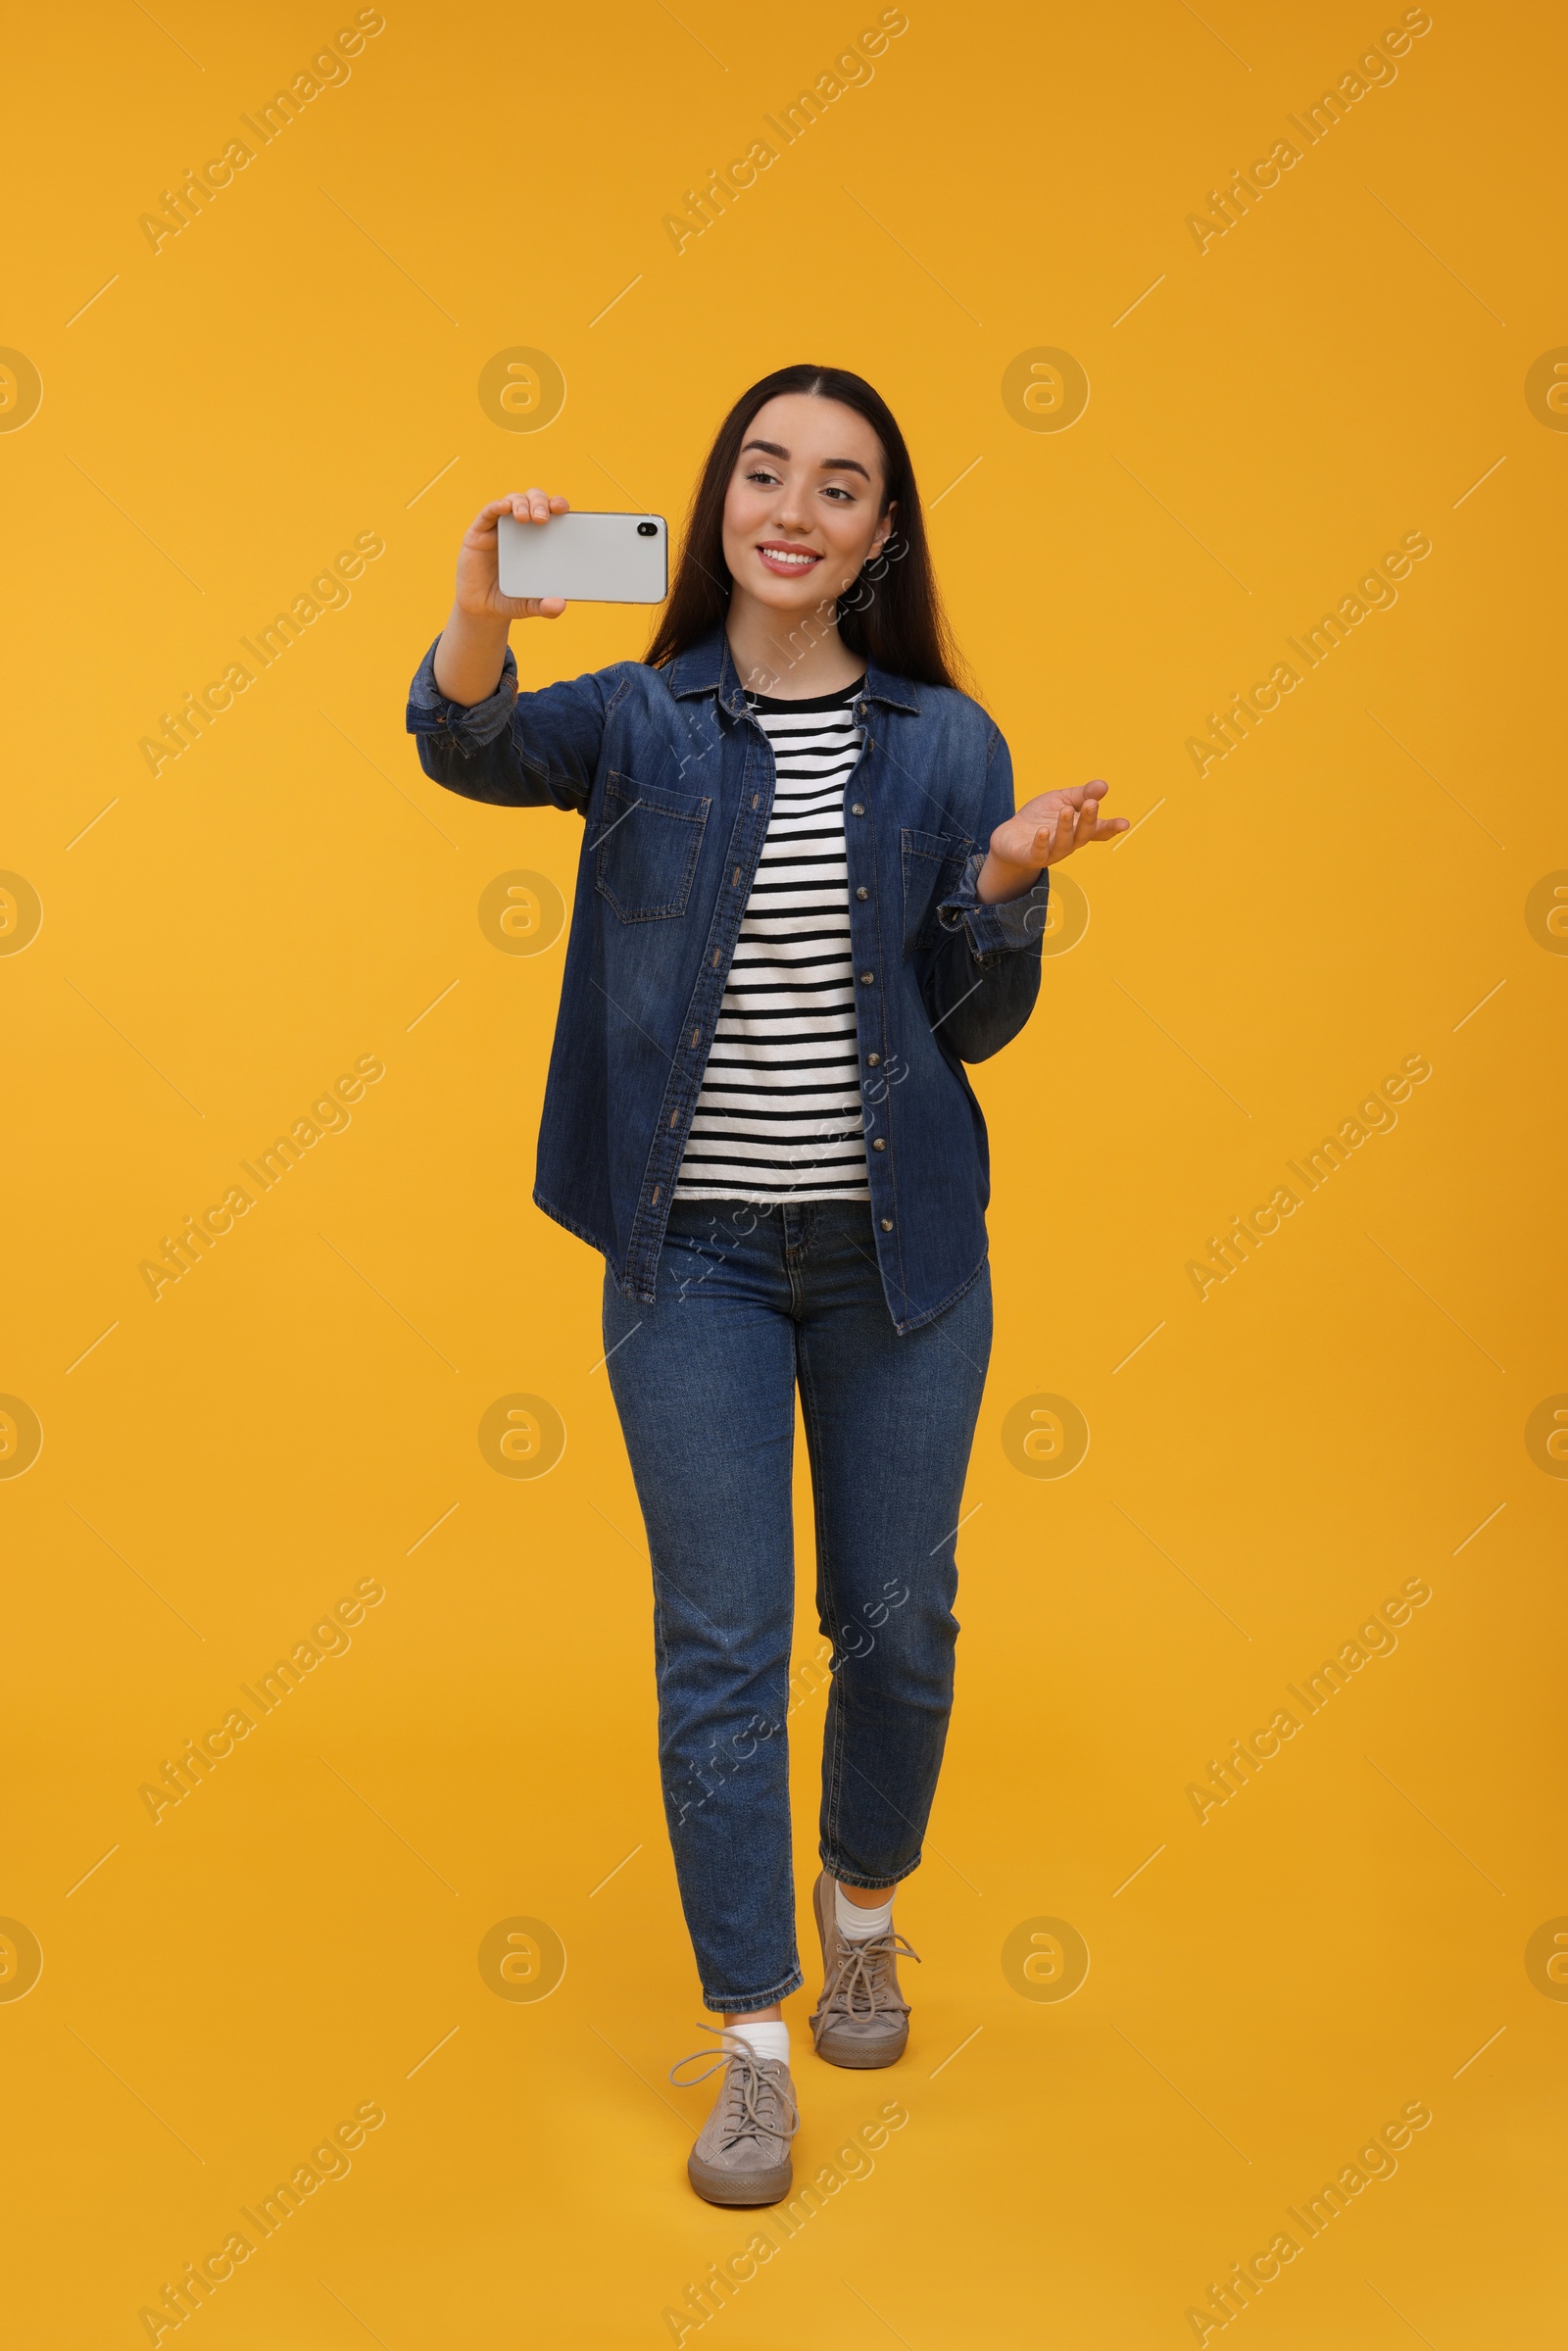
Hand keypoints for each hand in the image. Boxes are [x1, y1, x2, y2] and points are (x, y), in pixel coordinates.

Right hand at [453, 490, 570, 621]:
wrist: (480, 608)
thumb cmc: (510, 600)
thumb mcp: (529, 606)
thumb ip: (544, 607)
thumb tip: (560, 605)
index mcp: (540, 539)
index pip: (552, 513)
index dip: (558, 505)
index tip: (564, 510)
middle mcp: (522, 528)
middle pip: (534, 500)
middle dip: (540, 503)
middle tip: (543, 518)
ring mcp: (500, 527)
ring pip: (514, 500)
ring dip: (521, 503)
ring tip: (525, 517)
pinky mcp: (480, 530)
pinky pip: (489, 511)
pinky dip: (497, 506)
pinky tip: (504, 507)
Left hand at [976, 779, 1127, 902]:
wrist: (1010, 837)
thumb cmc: (1041, 817)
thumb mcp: (1061, 800)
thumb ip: (1082, 794)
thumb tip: (1104, 785)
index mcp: (1079, 829)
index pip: (1099, 829)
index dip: (1112, 827)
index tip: (1124, 823)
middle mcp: (1069, 843)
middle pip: (1083, 834)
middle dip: (1088, 820)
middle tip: (1091, 803)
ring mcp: (1051, 852)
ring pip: (1063, 843)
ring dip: (1065, 827)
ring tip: (1065, 810)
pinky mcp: (1031, 857)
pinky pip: (1039, 853)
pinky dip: (1042, 842)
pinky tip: (1043, 831)